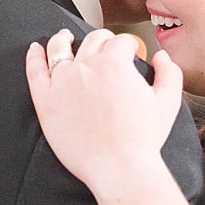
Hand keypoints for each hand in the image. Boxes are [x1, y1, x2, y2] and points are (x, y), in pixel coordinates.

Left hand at [24, 28, 182, 196]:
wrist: (119, 167)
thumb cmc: (144, 138)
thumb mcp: (168, 102)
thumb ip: (170, 72)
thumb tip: (160, 56)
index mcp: (115, 63)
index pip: (122, 42)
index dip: (130, 46)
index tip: (132, 53)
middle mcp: (86, 67)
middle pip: (92, 40)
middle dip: (103, 39)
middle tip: (106, 45)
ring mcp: (62, 82)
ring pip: (60, 48)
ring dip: (64, 38)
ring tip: (64, 37)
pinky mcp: (46, 100)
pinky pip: (35, 70)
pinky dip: (34, 56)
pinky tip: (35, 49)